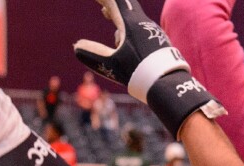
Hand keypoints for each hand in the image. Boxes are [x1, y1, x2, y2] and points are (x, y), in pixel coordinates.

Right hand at [73, 0, 217, 134]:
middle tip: (100, 2)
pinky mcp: (155, 40)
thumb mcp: (111, 64)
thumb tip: (77, 46)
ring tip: (106, 13)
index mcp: (130, 24)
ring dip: (117, 14)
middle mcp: (142, 23)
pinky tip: (121, 37)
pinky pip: (137, 26)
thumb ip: (92, 54)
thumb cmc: (138, 72)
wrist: (167, 80)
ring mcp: (150, 31)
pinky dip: (125, 25)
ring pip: (131, 16)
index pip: (114, 3)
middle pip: (125, 5)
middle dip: (110, 3)